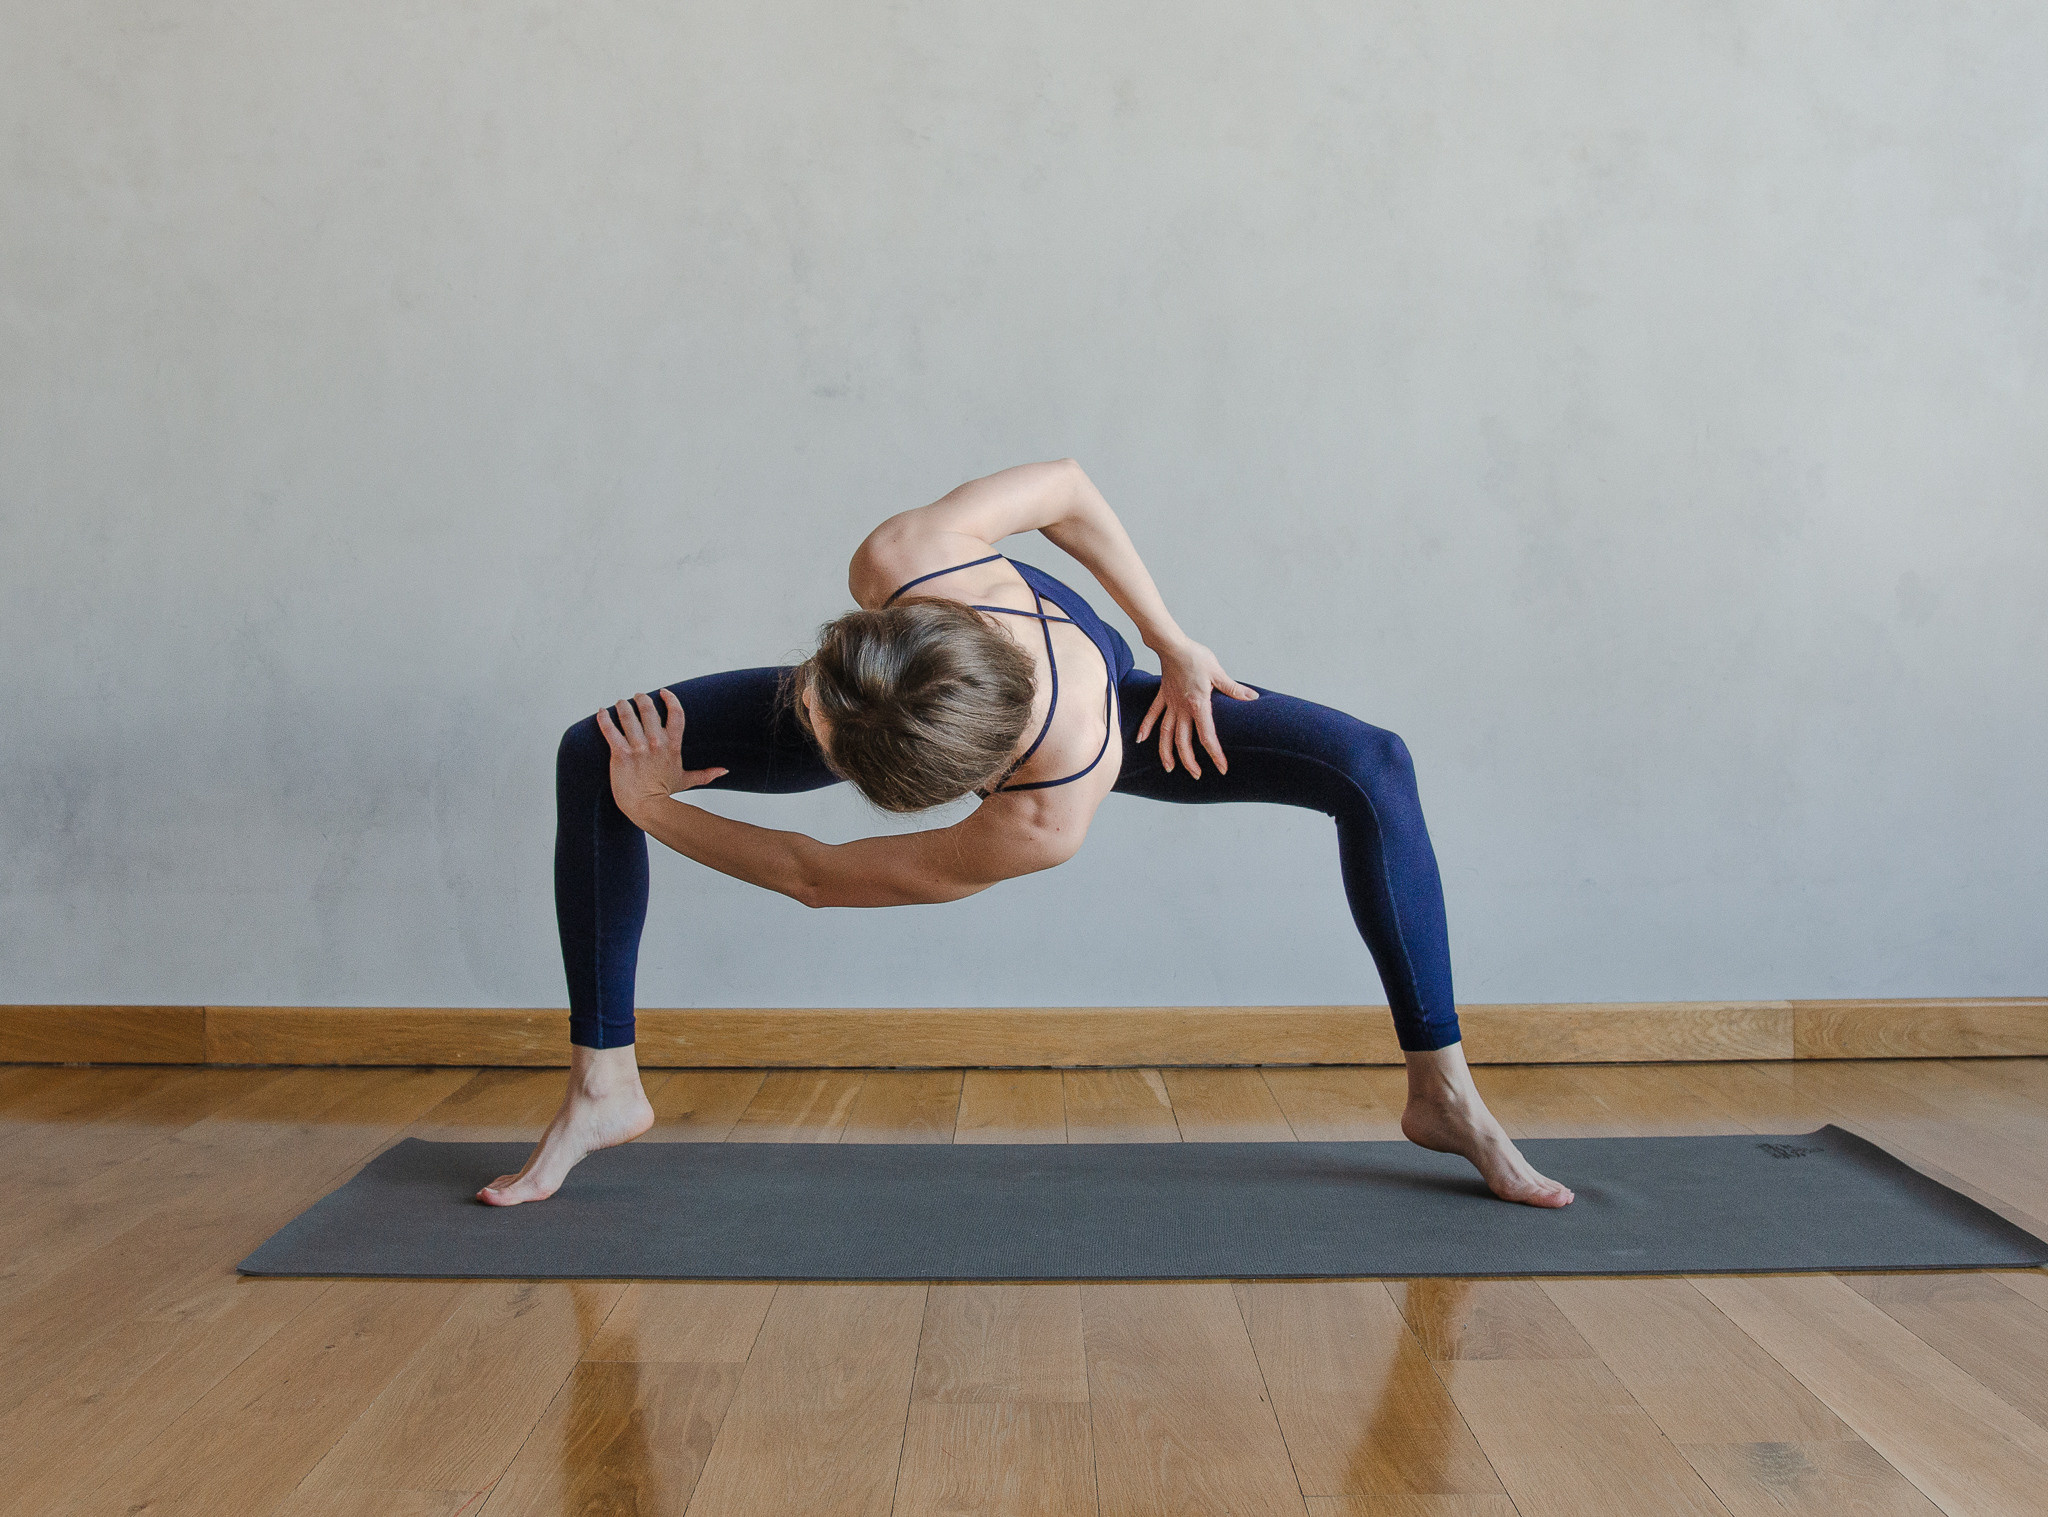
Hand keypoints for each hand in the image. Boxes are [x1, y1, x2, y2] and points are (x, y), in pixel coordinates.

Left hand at [597, 689, 728, 822]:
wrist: (646, 807)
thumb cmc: (664, 793)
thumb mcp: (686, 780)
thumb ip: (705, 773)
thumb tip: (724, 770)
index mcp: (672, 745)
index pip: (676, 713)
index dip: (670, 699)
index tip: (663, 693)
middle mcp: (656, 743)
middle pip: (648, 709)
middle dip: (641, 698)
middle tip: (637, 696)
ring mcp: (638, 747)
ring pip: (627, 715)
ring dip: (623, 705)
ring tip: (621, 703)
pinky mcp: (620, 754)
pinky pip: (610, 730)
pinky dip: (604, 718)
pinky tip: (602, 712)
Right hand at [1135, 639, 1257, 777]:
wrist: (1173, 645)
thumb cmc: (1196, 657)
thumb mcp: (1218, 673)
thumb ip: (1233, 689)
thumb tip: (1252, 698)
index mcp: (1198, 705)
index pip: (1207, 736)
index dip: (1215, 754)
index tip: (1222, 768)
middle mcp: (1182, 709)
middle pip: (1183, 741)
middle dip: (1189, 761)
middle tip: (1197, 774)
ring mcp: (1170, 704)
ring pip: (1166, 734)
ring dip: (1166, 752)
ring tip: (1169, 768)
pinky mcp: (1162, 696)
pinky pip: (1153, 715)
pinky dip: (1146, 727)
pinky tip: (1140, 740)